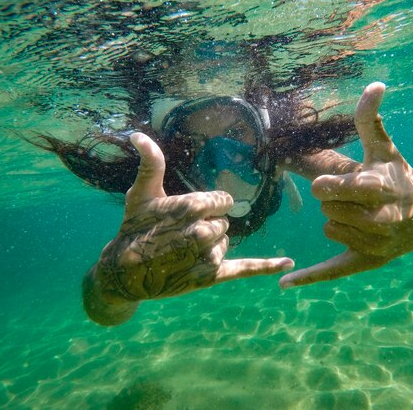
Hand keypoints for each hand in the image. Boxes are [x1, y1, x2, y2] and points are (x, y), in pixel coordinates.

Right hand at [96, 133, 293, 301]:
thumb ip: (150, 163)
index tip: (187, 215)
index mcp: (192, 206)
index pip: (224, 201)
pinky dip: (267, 266)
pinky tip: (288, 262)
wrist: (124, 272)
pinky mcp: (211, 277)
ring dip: (211, 247)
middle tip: (179, 236)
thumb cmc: (134, 228)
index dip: (208, 207)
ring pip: (225, 244)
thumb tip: (137, 135)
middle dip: (207, 227)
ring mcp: (207, 256)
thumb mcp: (141, 193)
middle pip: (224, 223)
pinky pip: (245, 268)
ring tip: (183, 253)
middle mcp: (202, 231)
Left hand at [279, 82, 412, 288]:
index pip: (331, 189)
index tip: (328, 183)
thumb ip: (371, 119)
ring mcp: (375, 244)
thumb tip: (375, 84)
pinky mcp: (366, 262)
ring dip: (337, 219)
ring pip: (329, 229)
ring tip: (358, 213)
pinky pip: (333, 271)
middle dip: (335, 200)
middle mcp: (381, 219)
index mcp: (379, 189)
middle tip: (355, 198)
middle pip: (327, 209)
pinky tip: (286, 283)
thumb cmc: (398, 176)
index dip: (325, 185)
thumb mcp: (384, 148)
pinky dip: (310, 277)